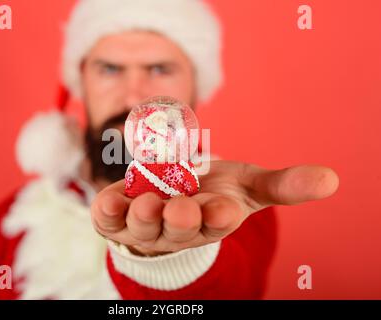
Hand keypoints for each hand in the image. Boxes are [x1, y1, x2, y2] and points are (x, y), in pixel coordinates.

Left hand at [90, 160, 338, 255]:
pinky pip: (109, 220)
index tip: (225, 207)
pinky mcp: (118, 219)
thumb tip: (332, 179)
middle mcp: (178, 228)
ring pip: (142, 229)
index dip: (220, 215)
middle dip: (181, 221)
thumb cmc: (213, 191)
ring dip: (143, 218)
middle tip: (182, 209)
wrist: (173, 196)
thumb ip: (283, 184)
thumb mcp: (247, 184)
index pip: (218, 223)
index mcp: (212, 220)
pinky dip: (106, 212)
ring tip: (144, 204)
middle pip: (179, 229)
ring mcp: (145, 226)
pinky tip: (107, 201)